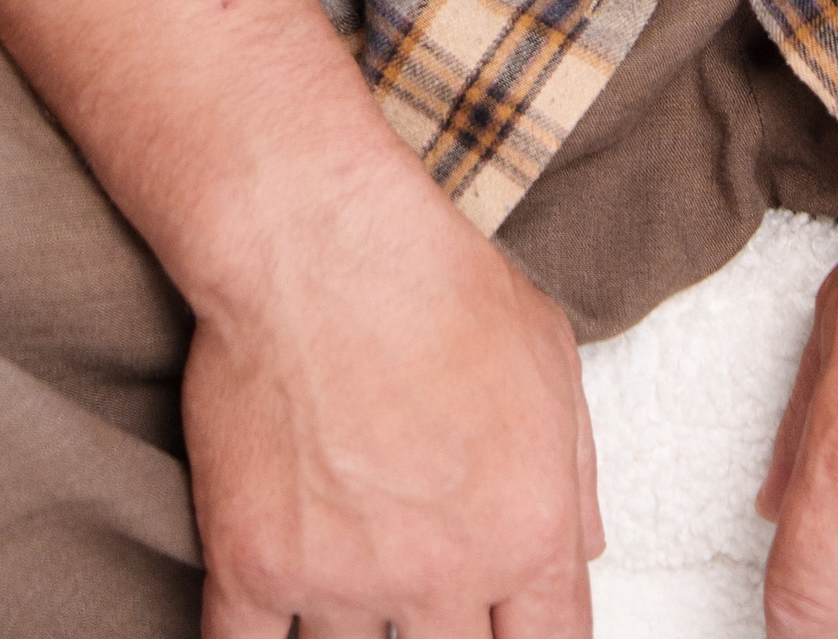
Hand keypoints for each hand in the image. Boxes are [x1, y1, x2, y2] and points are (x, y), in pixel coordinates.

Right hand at [190, 159, 600, 638]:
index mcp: (526, 530)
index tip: (503, 636)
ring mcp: (344, 577)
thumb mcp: (549, 355)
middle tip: (420, 592)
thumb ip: (575, 471)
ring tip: (350, 578)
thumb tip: (581, 547)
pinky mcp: (256, 563)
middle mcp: (443, 571)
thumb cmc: (433, 276)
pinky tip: (274, 625)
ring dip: (354, 632)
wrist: (317, 238)